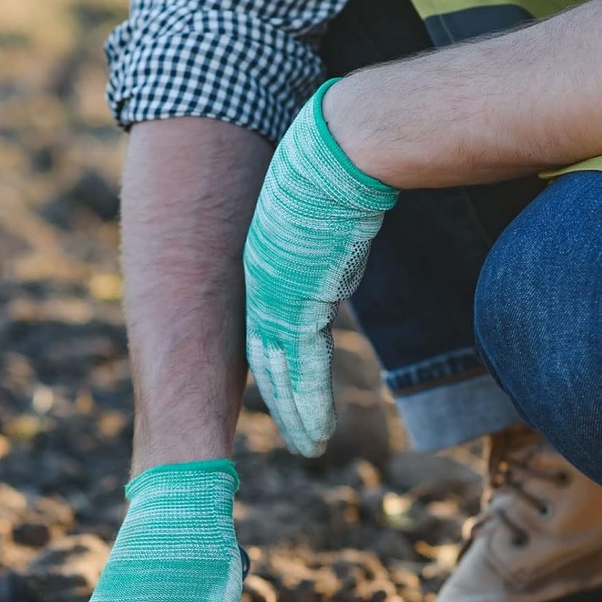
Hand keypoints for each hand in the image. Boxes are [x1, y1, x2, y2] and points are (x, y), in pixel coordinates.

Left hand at [244, 78, 398, 456]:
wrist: (334, 152)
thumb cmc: (332, 170)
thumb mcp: (318, 217)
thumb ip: (320, 248)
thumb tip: (337, 248)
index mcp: (265, 274)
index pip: (269, 335)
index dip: (277, 370)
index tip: (285, 396)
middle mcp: (264, 293)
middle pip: (270, 363)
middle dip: (283, 405)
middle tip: (297, 438)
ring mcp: (278, 302)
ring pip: (284, 376)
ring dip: (296, 417)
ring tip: (308, 448)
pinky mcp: (301, 306)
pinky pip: (304, 370)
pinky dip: (309, 405)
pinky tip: (313, 433)